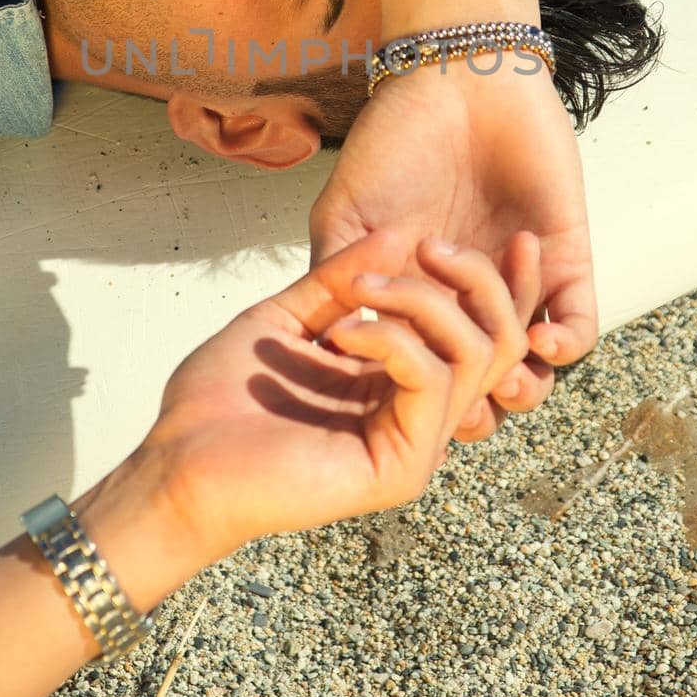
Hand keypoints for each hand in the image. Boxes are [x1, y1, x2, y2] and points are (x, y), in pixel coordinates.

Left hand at [138, 230, 527, 568]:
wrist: (177, 462)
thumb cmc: (220, 401)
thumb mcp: (286, 316)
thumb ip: (343, 280)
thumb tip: (404, 231)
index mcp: (400, 382)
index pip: (483, 333)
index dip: (507, 286)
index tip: (519, 236)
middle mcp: (420, 414)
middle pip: (500, 342)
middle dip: (480, 280)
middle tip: (432, 247)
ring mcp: (416, 443)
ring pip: (476, 353)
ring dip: (423, 299)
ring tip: (365, 288)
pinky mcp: (402, 465)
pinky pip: (432, 379)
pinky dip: (394, 337)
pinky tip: (343, 331)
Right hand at [308, 57, 598, 434]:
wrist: (456, 79)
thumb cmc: (394, 140)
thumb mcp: (344, 217)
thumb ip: (336, 282)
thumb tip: (332, 355)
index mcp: (418, 301)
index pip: (423, 377)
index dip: (414, 407)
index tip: (399, 412)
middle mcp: (470, 304)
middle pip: (479, 387)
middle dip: (473, 413)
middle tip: (458, 416)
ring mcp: (520, 287)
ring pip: (532, 370)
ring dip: (522, 390)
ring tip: (502, 384)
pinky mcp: (566, 263)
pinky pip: (579, 325)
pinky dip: (562, 345)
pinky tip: (537, 340)